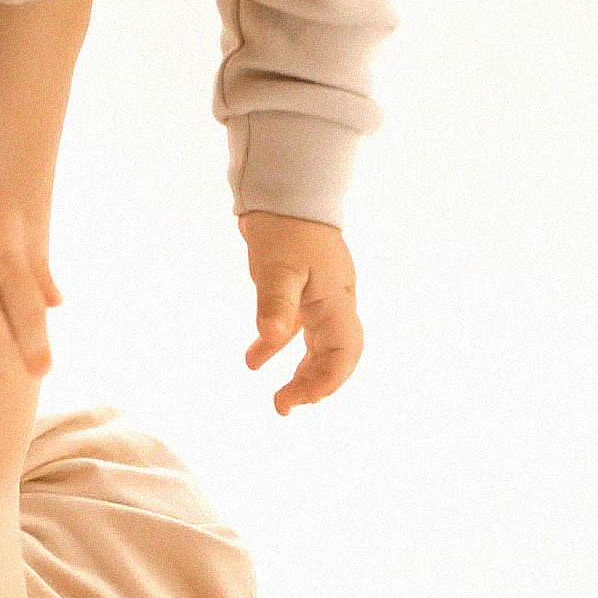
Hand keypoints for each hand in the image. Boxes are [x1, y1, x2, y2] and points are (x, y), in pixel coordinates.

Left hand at [239, 211, 364, 413]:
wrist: (286, 192)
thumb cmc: (285, 226)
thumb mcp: (277, 266)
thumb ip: (274, 304)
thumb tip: (268, 338)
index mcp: (335, 300)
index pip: (344, 352)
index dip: (328, 381)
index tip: (300, 399)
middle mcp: (334, 303)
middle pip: (335, 355)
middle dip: (314, 384)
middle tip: (283, 406)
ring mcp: (321, 298)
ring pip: (318, 346)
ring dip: (301, 373)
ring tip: (279, 398)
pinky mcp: (303, 292)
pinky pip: (297, 330)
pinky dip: (277, 347)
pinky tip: (253, 362)